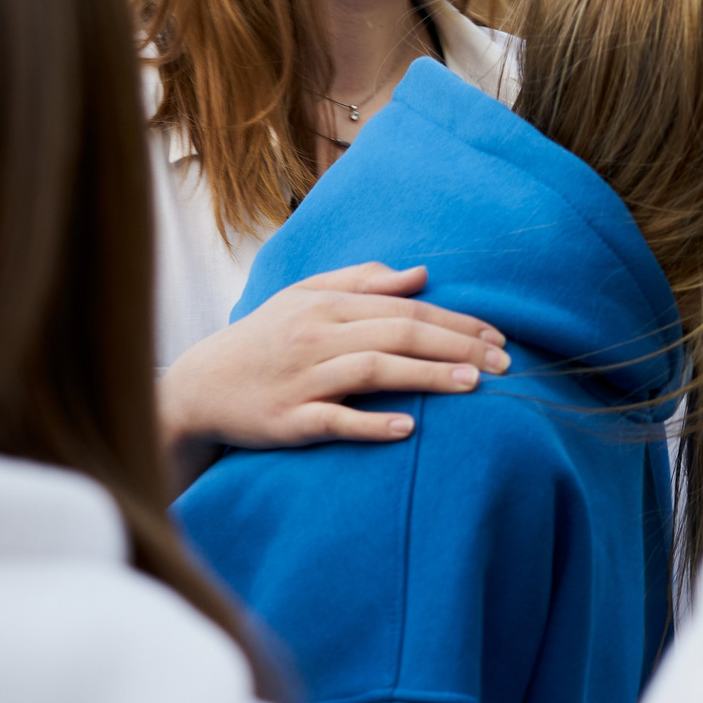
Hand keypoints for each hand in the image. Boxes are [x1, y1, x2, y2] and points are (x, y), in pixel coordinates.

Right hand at [159, 262, 510, 450]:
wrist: (199, 388)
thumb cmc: (261, 340)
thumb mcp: (302, 298)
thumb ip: (360, 282)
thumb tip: (420, 274)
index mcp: (324, 305)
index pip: (402, 308)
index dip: (454, 320)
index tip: (497, 335)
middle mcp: (315, 336)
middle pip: (397, 334)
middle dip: (456, 345)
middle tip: (503, 362)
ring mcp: (302, 379)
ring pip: (373, 371)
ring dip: (427, 377)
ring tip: (473, 385)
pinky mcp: (289, 420)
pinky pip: (334, 420)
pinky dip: (371, 423)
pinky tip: (408, 428)